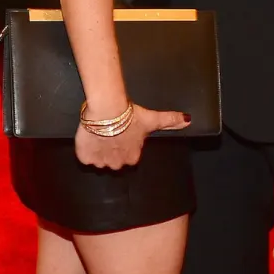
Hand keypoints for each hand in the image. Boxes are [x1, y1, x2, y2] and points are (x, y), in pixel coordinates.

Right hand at [75, 103, 190, 169]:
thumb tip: (188, 120)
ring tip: (100, 134)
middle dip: (112, 149)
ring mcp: (100, 162)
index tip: (122, 133)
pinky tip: (89, 138)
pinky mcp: (85, 158)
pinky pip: (85, 157)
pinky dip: (85, 150)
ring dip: (99, 150)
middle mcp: (117, 164)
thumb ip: (170, 121)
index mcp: (133, 158)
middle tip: (111, 134)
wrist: (107, 110)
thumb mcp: (153, 119)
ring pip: (99, 160)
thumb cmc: (130, 115)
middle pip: (114, 160)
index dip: (125, 144)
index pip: (129, 156)